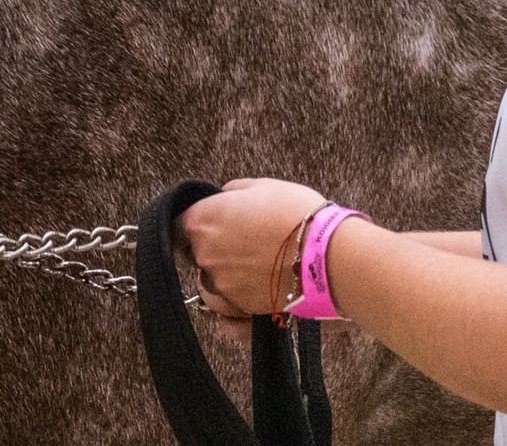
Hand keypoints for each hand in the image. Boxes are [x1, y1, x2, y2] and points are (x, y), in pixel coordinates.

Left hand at [176, 178, 328, 318]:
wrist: (329, 257)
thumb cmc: (298, 216)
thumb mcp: (263, 187)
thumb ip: (234, 192)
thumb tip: (225, 197)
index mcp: (203, 222)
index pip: (177, 226)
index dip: (193, 225)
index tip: (209, 225)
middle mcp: (206, 257)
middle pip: (194, 257)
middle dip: (211, 252)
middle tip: (241, 245)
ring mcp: (222, 287)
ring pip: (210, 288)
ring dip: (223, 282)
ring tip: (253, 273)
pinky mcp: (241, 312)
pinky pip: (226, 319)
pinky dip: (233, 315)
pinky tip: (248, 304)